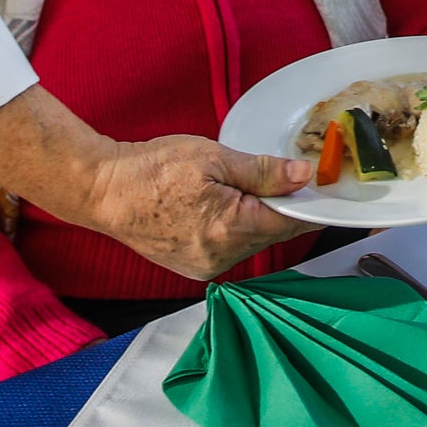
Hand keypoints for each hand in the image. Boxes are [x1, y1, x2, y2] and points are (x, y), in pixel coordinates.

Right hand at [64, 131, 314, 281]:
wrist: (105, 191)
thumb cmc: (152, 170)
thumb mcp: (214, 158)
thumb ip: (262, 171)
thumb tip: (301, 176)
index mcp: (230, 229)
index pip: (289, 222)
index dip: (309, 204)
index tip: (321, 190)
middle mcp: (221, 257)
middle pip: (271, 233)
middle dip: (280, 207)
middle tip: (281, 178)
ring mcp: (206, 267)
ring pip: (251, 243)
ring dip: (256, 219)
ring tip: (238, 189)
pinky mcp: (193, 268)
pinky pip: (229, 250)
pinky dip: (235, 230)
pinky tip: (221, 208)